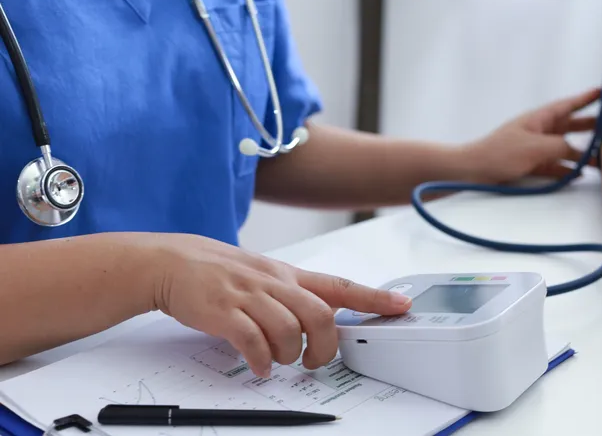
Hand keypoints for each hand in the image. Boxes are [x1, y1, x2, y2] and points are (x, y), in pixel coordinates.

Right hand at [149, 234, 411, 376]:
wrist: (173, 262)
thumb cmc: (225, 273)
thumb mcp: (266, 275)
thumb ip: (295, 295)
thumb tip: (325, 320)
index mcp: (288, 275)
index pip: (339, 285)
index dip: (373, 298)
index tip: (401, 306)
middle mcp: (274, 282)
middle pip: (320, 315)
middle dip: (325, 347)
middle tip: (313, 360)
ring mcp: (248, 296)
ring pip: (289, 329)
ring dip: (289, 355)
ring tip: (279, 360)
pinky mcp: (223, 312)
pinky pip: (252, 340)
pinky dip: (261, 360)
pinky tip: (259, 365)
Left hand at [463, 87, 600, 183]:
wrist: (473, 172)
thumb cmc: (499, 154)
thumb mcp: (536, 147)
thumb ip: (561, 147)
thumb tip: (580, 152)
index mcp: (539, 119)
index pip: (568, 105)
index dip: (586, 98)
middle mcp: (540, 132)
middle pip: (571, 126)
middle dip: (592, 126)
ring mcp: (536, 149)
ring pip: (566, 149)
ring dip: (583, 153)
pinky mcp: (532, 166)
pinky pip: (556, 167)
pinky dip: (568, 170)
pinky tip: (580, 174)